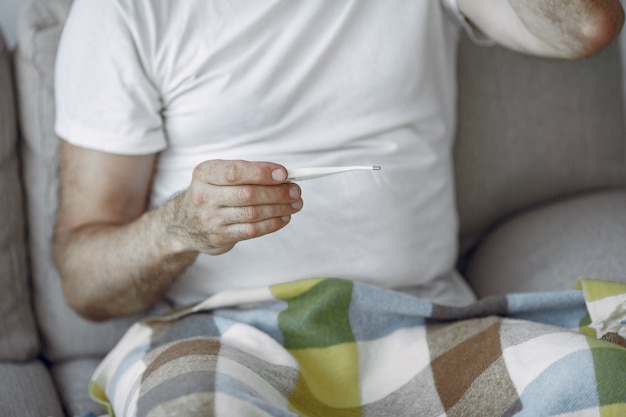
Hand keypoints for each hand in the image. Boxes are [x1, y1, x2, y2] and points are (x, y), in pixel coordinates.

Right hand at [167, 160, 302, 254]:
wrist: (183, 224)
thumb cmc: (211, 193)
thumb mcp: (218, 175)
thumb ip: (247, 173)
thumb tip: (283, 176)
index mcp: (205, 174)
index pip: (235, 172)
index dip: (261, 172)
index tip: (284, 174)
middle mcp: (204, 196)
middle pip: (247, 194)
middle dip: (277, 192)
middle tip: (296, 191)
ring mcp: (211, 219)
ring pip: (252, 214)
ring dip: (279, 208)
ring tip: (296, 204)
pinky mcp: (220, 237)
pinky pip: (252, 230)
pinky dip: (272, 224)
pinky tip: (284, 217)